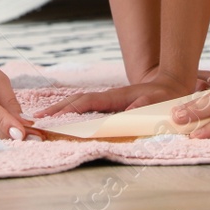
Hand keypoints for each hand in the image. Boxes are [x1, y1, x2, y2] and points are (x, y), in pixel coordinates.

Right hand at [32, 72, 192, 118]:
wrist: (173, 86)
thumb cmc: (165, 98)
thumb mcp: (156, 104)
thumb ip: (141, 108)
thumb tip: (124, 115)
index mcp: (114, 97)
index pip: (84, 103)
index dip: (66, 110)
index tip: (48, 117)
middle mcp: (108, 98)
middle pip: (76, 102)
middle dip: (56, 110)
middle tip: (36, 119)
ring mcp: (108, 101)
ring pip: (80, 106)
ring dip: (63, 112)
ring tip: (44, 121)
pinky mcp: (111, 107)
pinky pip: (88, 110)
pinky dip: (74, 115)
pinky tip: (66, 122)